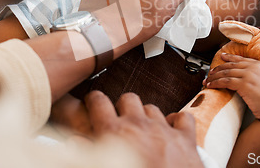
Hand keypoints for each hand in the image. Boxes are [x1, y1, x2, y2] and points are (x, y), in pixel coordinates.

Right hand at [85, 91, 203, 167]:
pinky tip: (172, 130)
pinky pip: (183, 118)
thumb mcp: (102, 167)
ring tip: (143, 130)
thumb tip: (74, 142)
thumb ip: (88, 153)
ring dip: (147, 116)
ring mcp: (164, 130)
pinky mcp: (185, 139)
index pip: (99, 101)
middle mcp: (139, 125)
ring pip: (153, 108)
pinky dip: (177, 122)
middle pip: (128, 99)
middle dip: (123, 107)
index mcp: (114, 132)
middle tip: (120, 120)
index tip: (93, 104)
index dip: (94, 101)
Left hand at [204, 53, 259, 124]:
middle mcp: (255, 67)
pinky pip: (225, 82)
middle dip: (218, 69)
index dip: (229, 58)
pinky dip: (216, 83)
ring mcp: (250, 75)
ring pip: (226, 73)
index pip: (240, 59)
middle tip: (210, 73)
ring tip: (207, 81)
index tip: (222, 57)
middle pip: (231, 65)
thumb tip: (241, 74)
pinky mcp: (245, 84)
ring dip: (214, 77)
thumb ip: (255, 74)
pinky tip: (211, 86)